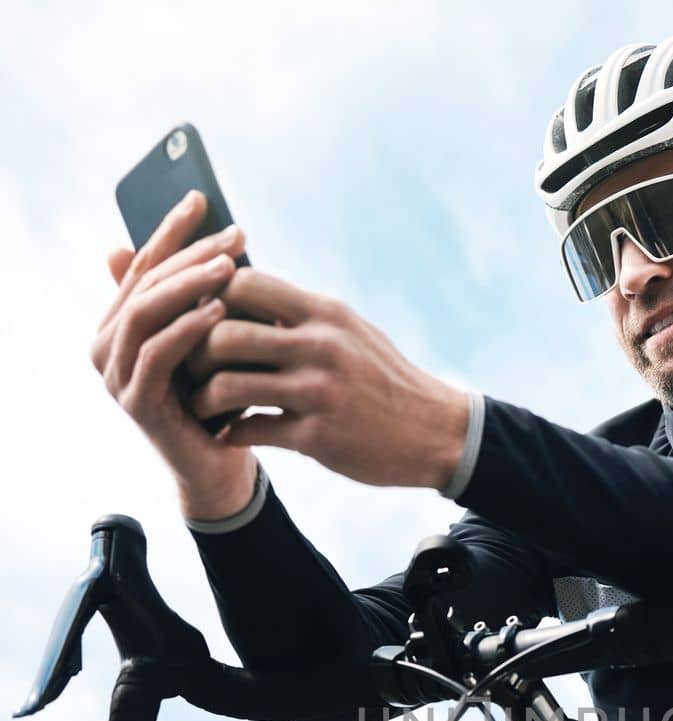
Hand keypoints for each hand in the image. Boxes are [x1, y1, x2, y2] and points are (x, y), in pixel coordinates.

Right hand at [90, 190, 257, 516]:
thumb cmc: (219, 396)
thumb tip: (205, 231)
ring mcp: (116, 375)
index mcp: (119, 322)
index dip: (169, 229)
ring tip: (230, 268)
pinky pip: (157, 354)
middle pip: (145, 284)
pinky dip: (187, 329)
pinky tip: (220, 312)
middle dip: (189, 254)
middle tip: (233, 236)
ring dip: (188, 286)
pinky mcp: (136, 403)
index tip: (203, 198)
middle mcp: (107, 345)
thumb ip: (197, 293)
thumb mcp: (210, 336)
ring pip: (146, 313)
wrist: (221, 464)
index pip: (142, 264)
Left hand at [185, 268, 468, 489]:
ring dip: (205, 399)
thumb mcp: (350, 331)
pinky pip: (254, 431)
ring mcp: (319, 393)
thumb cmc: (383, 379)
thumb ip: (301, 313)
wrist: (434, 432)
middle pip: (225, 334)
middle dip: (196, 353)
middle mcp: (320, 346)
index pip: (243, 283)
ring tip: (202, 406)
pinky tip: (228, 434)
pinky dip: (231, 433)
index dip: (209, 297)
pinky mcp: (320, 437)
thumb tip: (246, 288)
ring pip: (230, 386)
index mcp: (324, 313)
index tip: (202, 318)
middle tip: (190, 368)